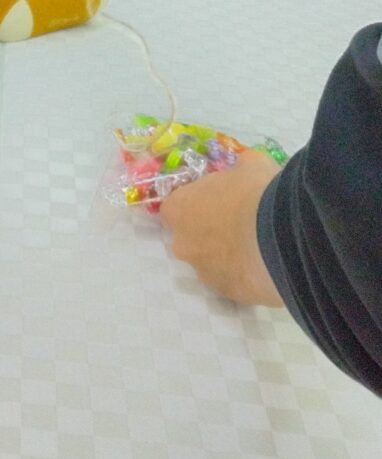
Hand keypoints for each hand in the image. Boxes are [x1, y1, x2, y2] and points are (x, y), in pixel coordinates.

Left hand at [159, 151, 283, 306]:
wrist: (284, 236)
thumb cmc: (257, 192)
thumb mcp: (249, 164)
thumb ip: (238, 167)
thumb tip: (244, 165)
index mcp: (179, 208)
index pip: (174, 208)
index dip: (194, 204)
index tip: (215, 202)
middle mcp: (183, 243)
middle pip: (190, 238)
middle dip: (209, 232)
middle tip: (239, 224)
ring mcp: (203, 273)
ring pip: (210, 263)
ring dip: (227, 256)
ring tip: (258, 247)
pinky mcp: (228, 294)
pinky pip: (233, 282)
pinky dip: (245, 275)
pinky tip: (266, 265)